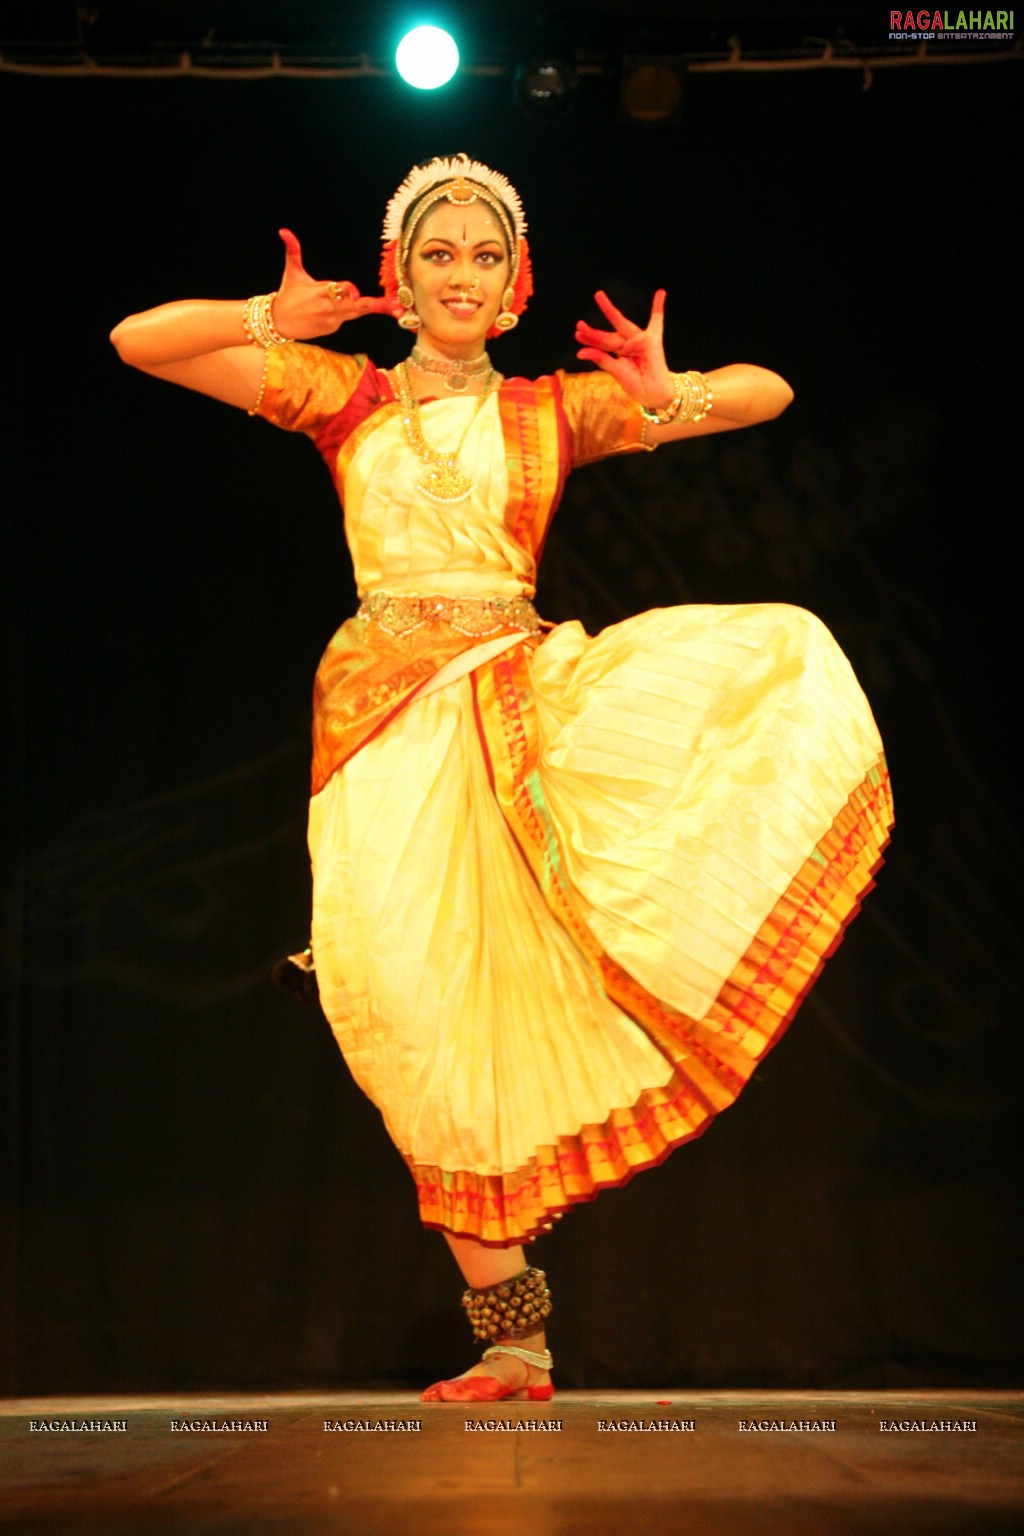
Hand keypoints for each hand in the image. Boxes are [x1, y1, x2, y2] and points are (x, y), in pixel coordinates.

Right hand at [271, 228, 402, 338]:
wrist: (280, 323)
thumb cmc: (287, 295)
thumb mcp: (291, 272)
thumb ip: (293, 251)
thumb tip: (284, 231)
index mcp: (320, 292)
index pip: (340, 290)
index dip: (349, 291)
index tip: (355, 293)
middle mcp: (329, 308)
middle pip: (357, 306)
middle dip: (377, 306)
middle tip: (397, 307)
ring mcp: (333, 320)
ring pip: (357, 313)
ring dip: (377, 309)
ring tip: (397, 310)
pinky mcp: (333, 328)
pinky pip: (347, 317)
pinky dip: (349, 311)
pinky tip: (339, 308)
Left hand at [574, 289, 674, 407]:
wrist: (654, 394)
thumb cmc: (637, 385)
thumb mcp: (616, 371)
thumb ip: (601, 359)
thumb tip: (580, 353)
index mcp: (619, 352)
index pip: (601, 343)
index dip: (589, 339)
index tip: (577, 334)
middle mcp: (627, 344)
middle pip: (607, 335)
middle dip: (593, 330)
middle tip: (579, 323)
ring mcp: (639, 340)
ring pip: (621, 325)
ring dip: (609, 310)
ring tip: (599, 296)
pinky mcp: (653, 340)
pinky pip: (657, 321)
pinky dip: (658, 307)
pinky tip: (660, 293)